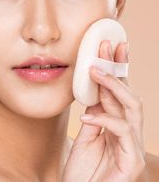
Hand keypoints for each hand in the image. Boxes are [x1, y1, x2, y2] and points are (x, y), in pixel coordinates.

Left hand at [62, 40, 144, 181]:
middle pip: (130, 94)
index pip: (120, 93)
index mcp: (117, 125)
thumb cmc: (82, 172)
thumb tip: (95, 92)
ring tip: (95, 71)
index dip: (117, 69)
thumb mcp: (86, 135)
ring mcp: (133, 147)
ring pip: (133, 107)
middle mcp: (129, 133)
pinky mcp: (132, 161)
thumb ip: (95, 114)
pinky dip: (105, 120)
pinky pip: (123, 131)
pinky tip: (87, 117)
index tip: (110, 47)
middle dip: (119, 68)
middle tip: (107, 47)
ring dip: (114, 86)